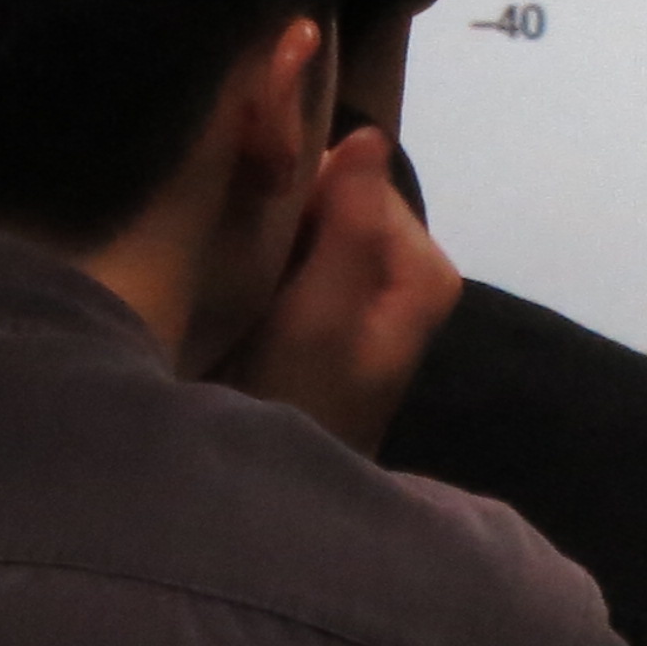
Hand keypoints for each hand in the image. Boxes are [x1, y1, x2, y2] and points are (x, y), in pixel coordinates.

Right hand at [216, 126, 460, 455]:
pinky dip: (266, 260)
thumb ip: (349, 227)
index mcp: (422, 271)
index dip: (296, 182)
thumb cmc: (295, 412)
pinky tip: (232, 282)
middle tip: (227, 238)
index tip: (240, 198)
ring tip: (224, 261)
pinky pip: (301, 261)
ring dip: (271, 233)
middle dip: (285, 206)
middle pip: (340, 201)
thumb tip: (370, 134)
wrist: (268, 511)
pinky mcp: (330, 322)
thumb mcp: (318, 320)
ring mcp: (367, 301)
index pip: (358, 178)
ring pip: (316, 228)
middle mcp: (407, 277)